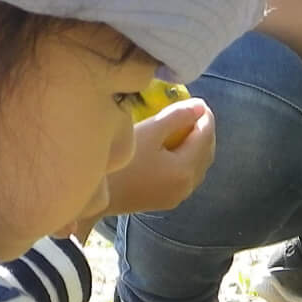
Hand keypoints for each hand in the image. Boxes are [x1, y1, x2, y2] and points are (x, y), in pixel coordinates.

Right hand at [68, 100, 215, 236]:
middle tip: (195, 112)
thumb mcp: (148, 132)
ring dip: (197, 147)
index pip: (206, 137)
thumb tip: (200, 106)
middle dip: (205, 131)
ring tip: (186, 127)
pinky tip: (175, 149)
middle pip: (206, 154)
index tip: (198, 102)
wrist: (95, 196)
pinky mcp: (167, 200)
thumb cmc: (120, 161)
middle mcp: (187, 186)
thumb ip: (176, 117)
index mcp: (185, 169)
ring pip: (198, 166)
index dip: (205, 117)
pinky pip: (187, 176)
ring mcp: (178, 196)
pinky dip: (188, 159)